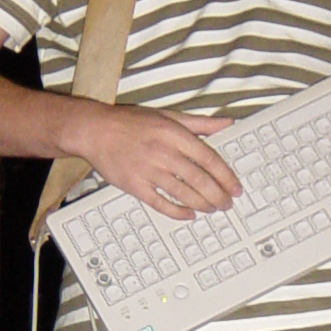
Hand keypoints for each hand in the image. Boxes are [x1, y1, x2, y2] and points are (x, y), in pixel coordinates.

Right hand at [74, 101, 241, 220]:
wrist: (95, 130)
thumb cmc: (130, 122)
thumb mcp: (168, 115)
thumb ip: (200, 123)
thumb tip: (227, 123)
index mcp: (174, 134)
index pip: (209, 159)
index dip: (226, 176)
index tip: (235, 188)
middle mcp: (164, 153)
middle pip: (199, 180)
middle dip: (217, 195)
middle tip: (227, 204)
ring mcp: (149, 171)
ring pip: (183, 193)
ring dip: (202, 204)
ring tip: (212, 209)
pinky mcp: (135, 186)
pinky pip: (160, 203)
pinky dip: (177, 212)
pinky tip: (189, 215)